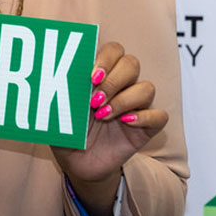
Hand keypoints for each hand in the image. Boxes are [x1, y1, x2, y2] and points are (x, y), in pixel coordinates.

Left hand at [51, 41, 168, 209]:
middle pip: (131, 64)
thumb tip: (56, 78)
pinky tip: (125, 123)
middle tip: (94, 100)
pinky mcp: (146, 128)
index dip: (106, 58)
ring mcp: (135, 107)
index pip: (114, 50)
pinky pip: (160, 116)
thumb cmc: (69, 133)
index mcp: (101, 76)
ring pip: (147, 87)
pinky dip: (145, 117)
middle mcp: (121, 87)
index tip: (91, 77)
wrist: (77, 165)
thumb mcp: (59, 114)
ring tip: (102, 115)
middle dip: (113, 80)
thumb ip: (60, 95)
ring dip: (125, 100)